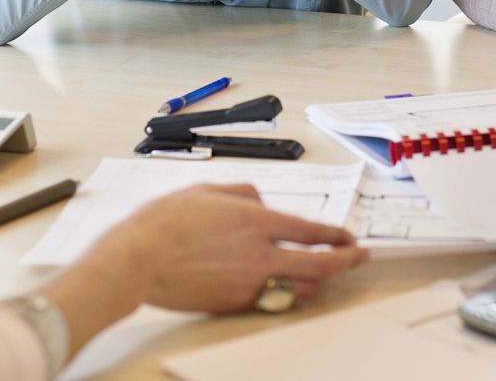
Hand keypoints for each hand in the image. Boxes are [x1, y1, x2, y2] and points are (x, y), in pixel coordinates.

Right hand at [102, 184, 366, 312]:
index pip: (313, 231)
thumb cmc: (166, 222)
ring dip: (321, 281)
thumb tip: (263, 203)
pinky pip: (275, 300)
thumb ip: (245, 193)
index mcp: (258, 222)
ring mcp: (249, 283)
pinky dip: (290, 293)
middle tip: (358, 258)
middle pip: (320, 265)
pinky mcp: (235, 303)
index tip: (350, 238)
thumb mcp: (209, 190)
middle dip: (347, 262)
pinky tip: (292, 286)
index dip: (338, 237)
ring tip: (328, 274)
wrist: (137, 260)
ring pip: (302, 288)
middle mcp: (261, 255)